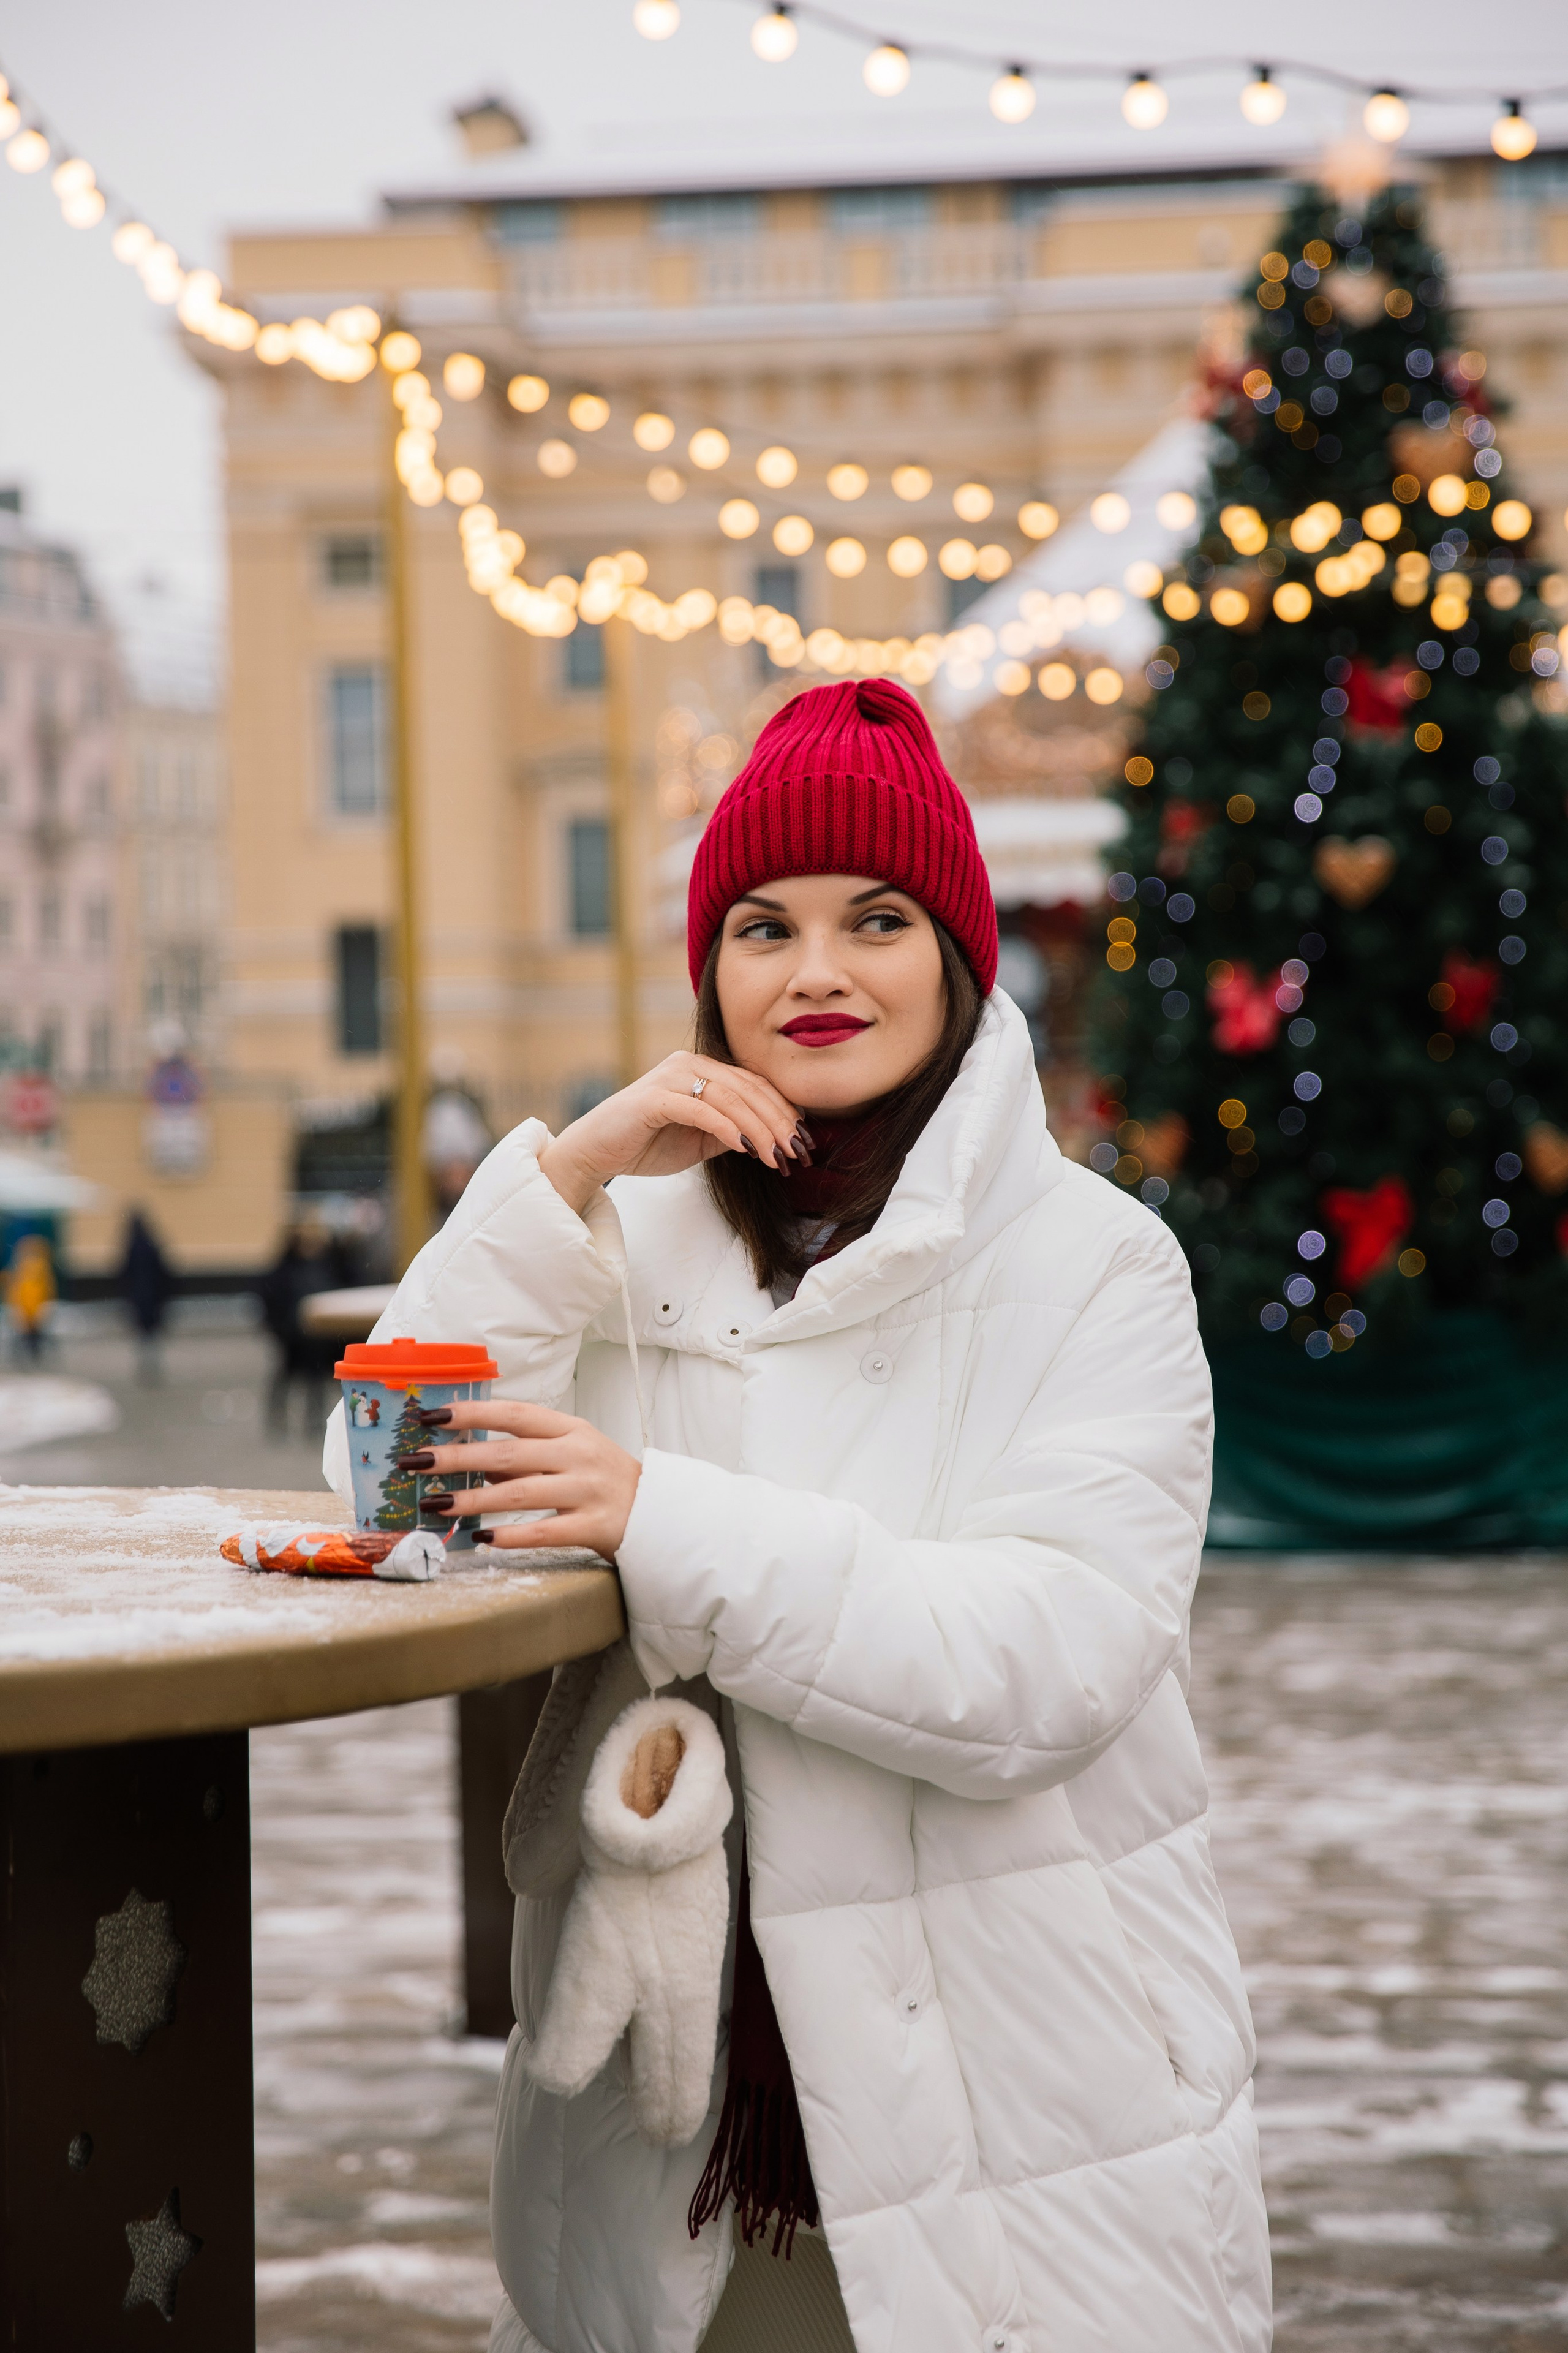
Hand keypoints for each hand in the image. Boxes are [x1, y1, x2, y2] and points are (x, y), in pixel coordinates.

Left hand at [401, 1399, 640, 1561]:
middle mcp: (579, 1455)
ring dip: (473, 1499)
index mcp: (572, 1430)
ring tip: (435, 1504)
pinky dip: (512, 1535)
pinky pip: (546, 1531)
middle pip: (510, 1453)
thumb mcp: (571, 1454)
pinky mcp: (594, 1526)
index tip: (433, 1416)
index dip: (473, 1413)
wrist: (660, 1513)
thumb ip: (526, 1453)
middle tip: (417, 1461)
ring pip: (521, 1493)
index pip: (516, 1414)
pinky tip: (483, 1537)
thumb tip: (468, 1453)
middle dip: (458, 1457)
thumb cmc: (607, 1480)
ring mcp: (588, 1490)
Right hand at [537, 1051, 810, 1213]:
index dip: (784, 1112)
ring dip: (761, 1130)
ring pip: (731, 1098)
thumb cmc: (647, 1144)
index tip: (806, 1143)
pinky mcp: (655, 1098)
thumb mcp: (701, 1139)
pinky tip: (747, 1150)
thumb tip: (771, 1139)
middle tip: (799, 1153)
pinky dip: (729, 1129)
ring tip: (779, 1157)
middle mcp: (688, 1063)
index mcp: (701, 1068)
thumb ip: (732, 1131)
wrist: (595, 1153)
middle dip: (780, 1123)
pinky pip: (702, 1110)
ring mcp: (670, 1077)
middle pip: (749, 1089)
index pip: (755, 1085)